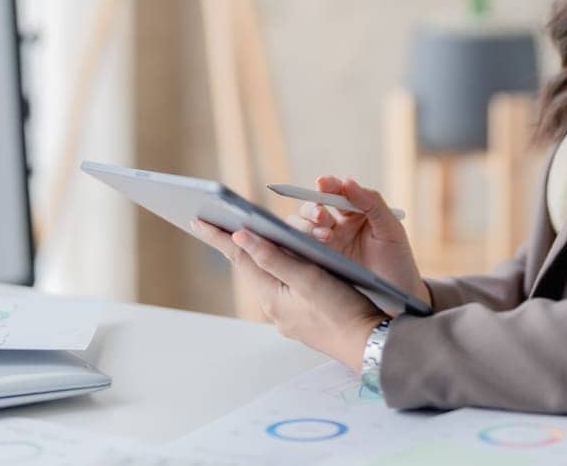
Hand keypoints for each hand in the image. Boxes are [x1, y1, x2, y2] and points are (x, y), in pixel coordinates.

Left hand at [192, 219, 382, 369]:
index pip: (239, 258)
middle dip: (233, 244)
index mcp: (271, 296)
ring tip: (243, 235)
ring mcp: (288, 314)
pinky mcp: (303, 317)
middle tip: (214, 222)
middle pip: (250, 267)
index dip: (218, 237)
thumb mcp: (308, 278)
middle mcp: (275, 307)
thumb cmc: (342, 311)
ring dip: (257, 255)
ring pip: (267, 276)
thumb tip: (240, 237)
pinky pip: (282, 286)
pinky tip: (280, 260)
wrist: (369, 345)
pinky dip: (277, 268)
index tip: (197, 220)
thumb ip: (273, 257)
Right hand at [287, 176, 429, 306]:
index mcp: (356, 212)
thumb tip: (348, 181)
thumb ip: (372, 202)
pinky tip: (307, 248)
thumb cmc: (398, 262)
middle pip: (313, 208)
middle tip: (321, 215)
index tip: (322, 183)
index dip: (328, 185)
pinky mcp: (318, 264)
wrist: (398, 302)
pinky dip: (297, 245)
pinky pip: (299, 250)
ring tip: (324, 237)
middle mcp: (337, 226)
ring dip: (306, 226)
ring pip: (302, 227)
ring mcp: (326, 245)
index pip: (336, 192)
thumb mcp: (390, 229)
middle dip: (313, 208)